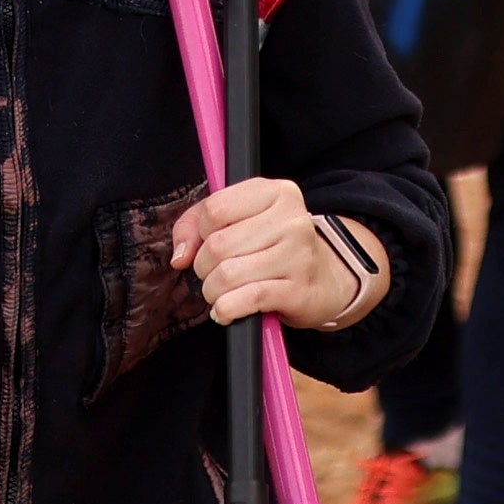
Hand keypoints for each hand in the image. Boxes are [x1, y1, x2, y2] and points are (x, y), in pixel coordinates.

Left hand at [173, 176, 366, 328]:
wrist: (324, 280)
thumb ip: (196, 224)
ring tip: (220, 293)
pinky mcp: (298, 290)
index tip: (211, 242)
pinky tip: (226, 310)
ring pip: (228, 275)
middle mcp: (292, 220)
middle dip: (204, 266)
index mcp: (277, 192)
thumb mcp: (238, 220)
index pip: (214, 209)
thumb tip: (180, 256)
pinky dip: (226, 309)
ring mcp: (298, 256)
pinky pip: (246, 300)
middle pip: (218, 245)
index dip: (201, 232)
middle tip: (213, 273)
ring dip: (213, 291)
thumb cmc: (272, 247)